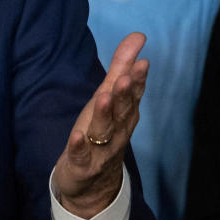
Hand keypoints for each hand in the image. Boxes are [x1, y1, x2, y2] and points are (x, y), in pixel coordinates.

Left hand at [54, 32, 148, 218]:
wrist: (92, 183)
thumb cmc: (101, 133)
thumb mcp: (108, 99)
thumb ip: (122, 68)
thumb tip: (138, 36)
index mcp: (123, 115)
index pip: (133, 95)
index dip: (137, 80)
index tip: (142, 62)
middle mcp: (116, 131)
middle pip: (122, 112)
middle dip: (124, 95)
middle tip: (126, 77)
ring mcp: (100, 150)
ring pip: (104, 131)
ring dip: (105, 115)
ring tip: (103, 97)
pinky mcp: (81, 164)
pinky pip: (81, 155)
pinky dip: (79, 145)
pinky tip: (77, 135)